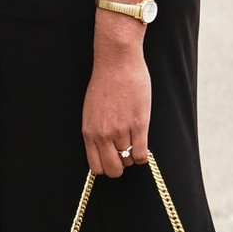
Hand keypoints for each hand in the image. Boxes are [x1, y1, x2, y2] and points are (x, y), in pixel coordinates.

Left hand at [81, 35, 150, 178]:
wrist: (116, 61)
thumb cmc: (104, 82)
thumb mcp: (91, 110)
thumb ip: (95, 131)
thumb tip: (104, 148)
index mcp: (89, 132)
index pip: (96, 166)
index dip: (106, 166)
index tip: (112, 160)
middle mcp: (103, 135)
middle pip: (113, 169)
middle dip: (120, 167)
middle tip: (125, 155)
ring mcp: (121, 130)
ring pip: (129, 160)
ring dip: (132, 155)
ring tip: (134, 140)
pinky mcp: (139, 124)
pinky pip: (142, 154)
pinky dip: (143, 156)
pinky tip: (143, 145)